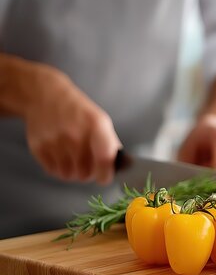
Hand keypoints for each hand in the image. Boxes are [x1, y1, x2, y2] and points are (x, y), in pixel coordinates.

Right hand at [23, 66, 120, 183]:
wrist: (46, 97)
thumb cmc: (77, 111)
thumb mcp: (100, 120)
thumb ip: (110, 144)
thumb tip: (118, 166)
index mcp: (96, 126)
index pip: (104, 159)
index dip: (106, 175)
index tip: (105, 177)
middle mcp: (75, 134)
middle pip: (85, 174)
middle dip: (89, 173)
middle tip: (87, 163)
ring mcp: (55, 141)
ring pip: (69, 176)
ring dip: (73, 172)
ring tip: (73, 158)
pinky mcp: (39, 147)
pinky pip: (53, 172)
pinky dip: (59, 168)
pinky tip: (61, 155)